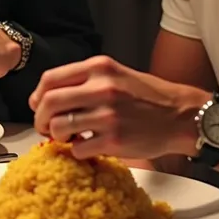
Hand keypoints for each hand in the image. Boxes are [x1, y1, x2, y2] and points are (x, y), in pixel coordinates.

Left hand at [29, 55, 204, 159]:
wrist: (180, 115)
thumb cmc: (146, 95)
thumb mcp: (115, 74)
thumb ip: (84, 80)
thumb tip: (47, 96)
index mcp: (99, 67)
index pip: (51, 78)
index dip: (38, 95)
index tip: (38, 105)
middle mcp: (102, 87)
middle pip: (50, 102)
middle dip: (40, 118)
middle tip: (44, 126)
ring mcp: (108, 114)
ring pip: (60, 127)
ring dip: (56, 135)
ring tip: (66, 137)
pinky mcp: (114, 140)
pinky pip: (79, 149)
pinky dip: (76, 150)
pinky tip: (87, 146)